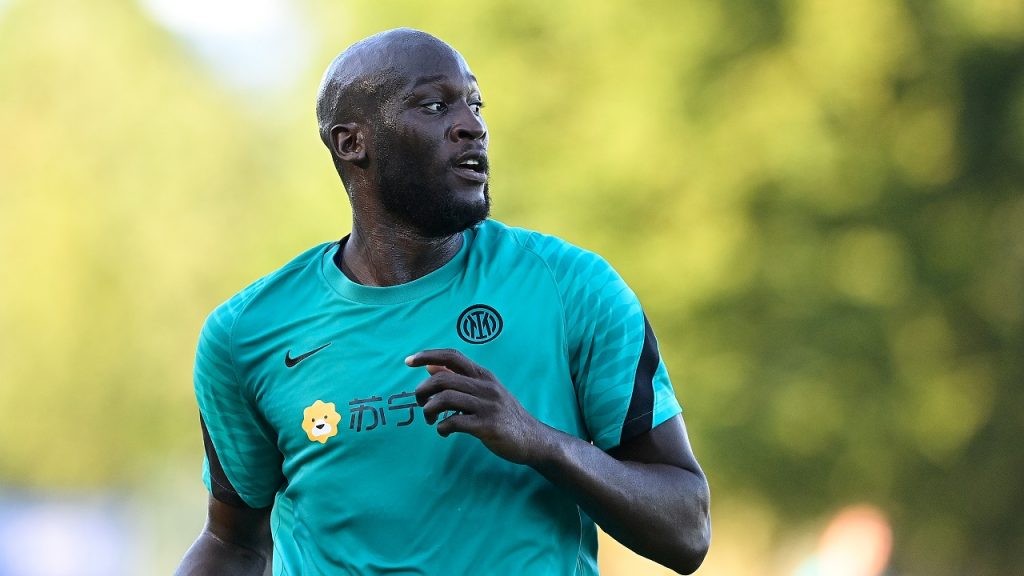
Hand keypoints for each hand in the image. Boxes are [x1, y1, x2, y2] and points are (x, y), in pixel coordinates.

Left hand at [406, 348, 546, 464]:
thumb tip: (430, 366)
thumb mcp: (485, 391)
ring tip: (430, 420)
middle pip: (443, 379)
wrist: (533, 439)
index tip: (408, 361)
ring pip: (445, 399)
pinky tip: (444, 431)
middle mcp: (486, 387)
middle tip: (420, 404)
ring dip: (429, 410)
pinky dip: (442, 427)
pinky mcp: (488, 426)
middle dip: (423, 391)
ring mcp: (487, 406)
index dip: (428, 355)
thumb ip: (459, 378)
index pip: (452, 356)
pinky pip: (454, 422)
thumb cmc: (504, 415)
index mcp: (484, 376)